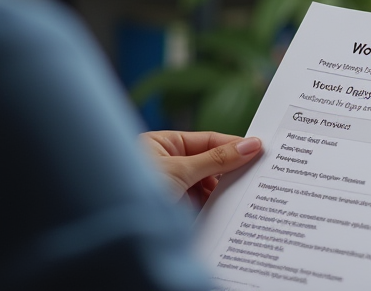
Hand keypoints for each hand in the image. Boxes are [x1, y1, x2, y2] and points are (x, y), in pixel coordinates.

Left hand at [141, 130, 262, 206]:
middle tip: (261, 174)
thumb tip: (250, 145)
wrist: (109, 229)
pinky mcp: (175, 212)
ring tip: (250, 194)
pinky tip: (233, 211)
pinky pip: (202, 207)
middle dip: (232, 171)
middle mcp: (168, 165)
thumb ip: (217, 159)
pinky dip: (217, 210)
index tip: (261, 149)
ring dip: (225, 193)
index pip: (208, 141)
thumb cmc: (132, 188)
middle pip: (210, 164)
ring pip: (208, 188)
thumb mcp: (179, 170)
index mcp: (163, 145)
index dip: (234, 145)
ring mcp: (172, 190)